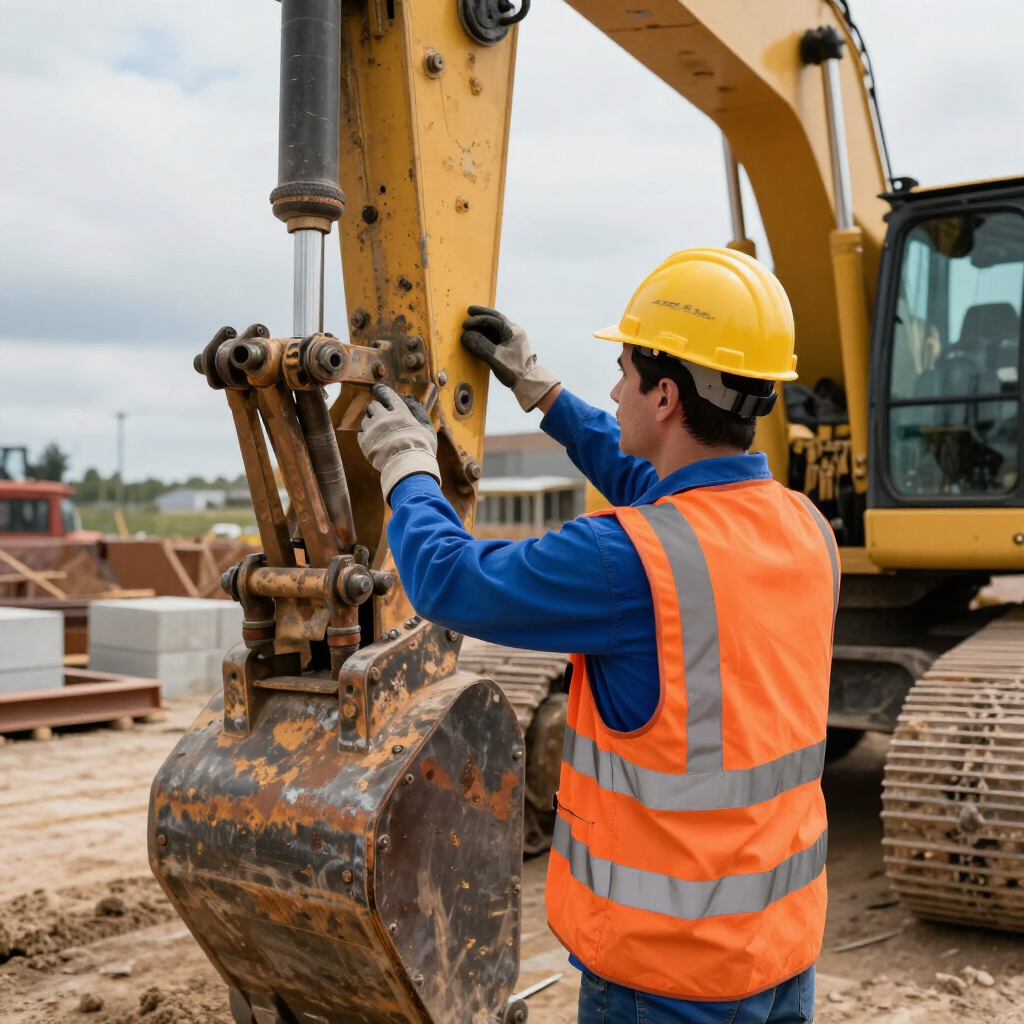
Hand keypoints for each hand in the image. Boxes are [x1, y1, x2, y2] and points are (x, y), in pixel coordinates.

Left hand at [357, 385, 439, 502]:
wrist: (407, 466)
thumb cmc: (421, 447)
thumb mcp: (426, 428)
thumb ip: (419, 413)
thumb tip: (411, 401)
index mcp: (400, 412)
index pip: (388, 395)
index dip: (382, 391)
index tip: (377, 389)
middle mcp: (383, 417)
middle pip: (373, 405)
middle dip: (376, 408)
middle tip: (380, 413)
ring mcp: (372, 429)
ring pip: (365, 419)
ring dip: (370, 422)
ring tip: (377, 430)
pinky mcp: (364, 442)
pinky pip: (360, 434)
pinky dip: (365, 435)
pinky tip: (372, 440)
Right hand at [461, 305, 559, 411]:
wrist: (528, 383)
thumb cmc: (513, 369)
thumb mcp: (495, 357)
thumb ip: (480, 345)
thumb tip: (465, 336)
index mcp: (513, 331)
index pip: (493, 319)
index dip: (477, 320)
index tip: (465, 325)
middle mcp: (514, 333)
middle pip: (495, 320)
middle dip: (481, 315)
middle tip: (469, 311)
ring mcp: (512, 340)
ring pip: (495, 328)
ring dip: (483, 326)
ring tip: (471, 325)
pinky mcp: (510, 349)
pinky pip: (496, 337)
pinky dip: (486, 335)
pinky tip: (478, 337)